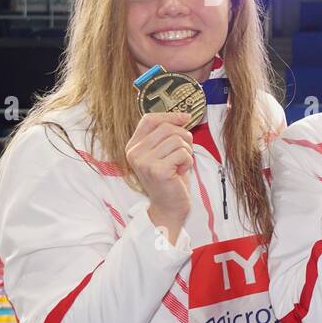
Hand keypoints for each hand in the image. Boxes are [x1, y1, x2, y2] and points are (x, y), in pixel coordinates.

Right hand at [125, 112, 193, 245]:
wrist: (169, 206)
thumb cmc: (170, 178)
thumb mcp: (165, 152)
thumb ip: (168, 135)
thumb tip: (183, 116)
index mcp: (133, 146)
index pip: (149, 119)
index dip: (170, 116)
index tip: (185, 118)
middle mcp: (134, 152)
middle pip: (167, 128)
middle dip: (183, 138)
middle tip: (183, 154)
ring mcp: (144, 161)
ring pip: (177, 140)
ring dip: (186, 152)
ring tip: (179, 165)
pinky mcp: (157, 170)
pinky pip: (183, 153)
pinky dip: (188, 162)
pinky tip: (179, 173)